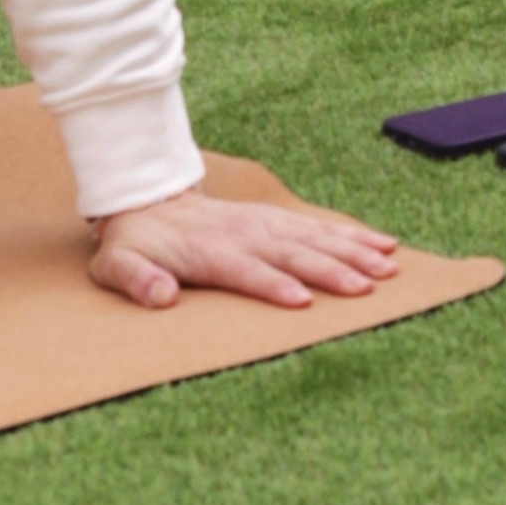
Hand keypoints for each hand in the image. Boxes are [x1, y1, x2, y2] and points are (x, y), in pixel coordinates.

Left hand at [88, 185, 399, 315]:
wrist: (147, 202)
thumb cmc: (134, 245)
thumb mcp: (116, 266)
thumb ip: (137, 280)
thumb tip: (161, 295)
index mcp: (211, 251)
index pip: (248, 270)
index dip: (274, 285)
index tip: (303, 301)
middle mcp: (246, 234)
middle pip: (295, 253)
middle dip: (333, 270)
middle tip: (368, 287)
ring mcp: (265, 224)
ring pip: (316, 237)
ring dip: (353, 251)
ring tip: (389, 266)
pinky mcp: (276, 220)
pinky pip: (319, 227)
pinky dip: (352, 235)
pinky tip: (381, 243)